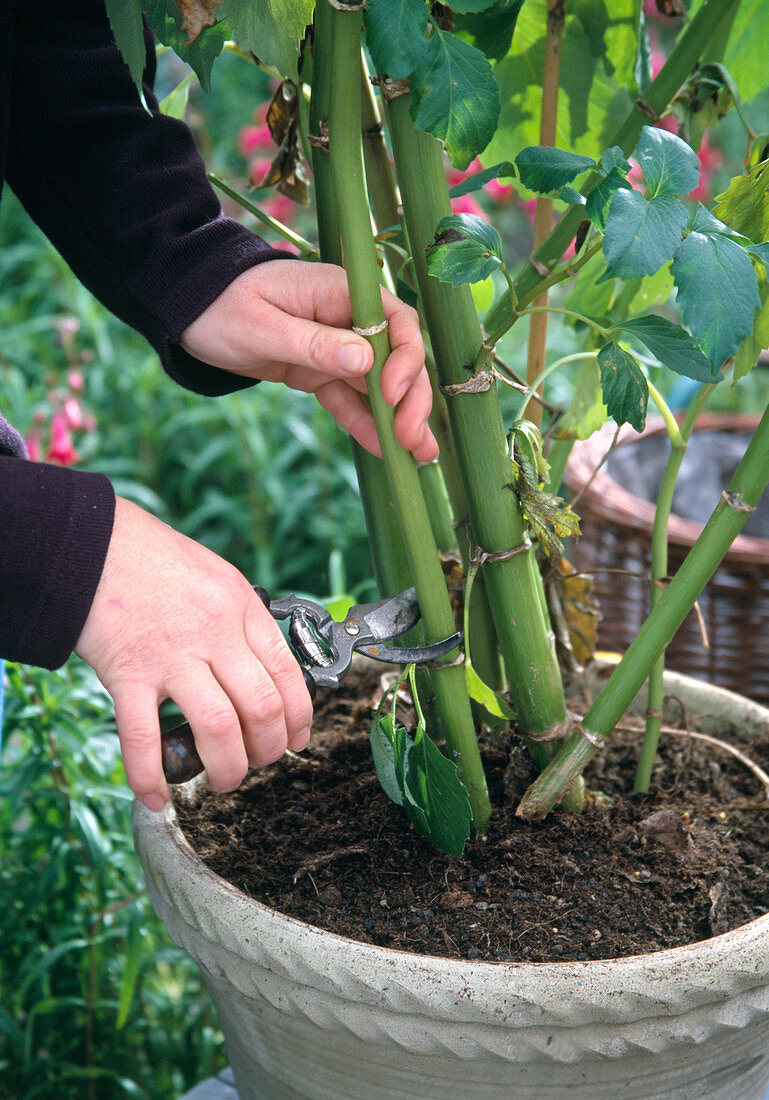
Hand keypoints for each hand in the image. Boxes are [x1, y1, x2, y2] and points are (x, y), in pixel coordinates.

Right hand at [75, 497, 312, 809]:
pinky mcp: (128, 672)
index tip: (295, 740)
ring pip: (218, 728)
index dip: (298, 718)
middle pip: (262, 708)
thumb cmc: (154, 559)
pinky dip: (149, 774)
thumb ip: (241, 621)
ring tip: (223, 780)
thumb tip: (263, 668)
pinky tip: (155, 795)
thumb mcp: (218, 577)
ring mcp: (172, 654)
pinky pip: (143, 736)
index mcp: (241, 609)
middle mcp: (215, 633)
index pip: (288, 674)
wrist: (94, 543)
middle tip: (258, 763)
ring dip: (227, 767)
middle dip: (267, 750)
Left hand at [179, 260, 438, 462]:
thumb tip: (365, 361)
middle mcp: (348, 317)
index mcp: (339, 292)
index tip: (393, 394)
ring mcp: (337, 345)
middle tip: (413, 439)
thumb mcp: (261, 327)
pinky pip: (349, 398)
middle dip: (412, 399)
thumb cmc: (220, 306)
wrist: (189, 310)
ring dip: (400, 418)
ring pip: (381, 384)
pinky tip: (385, 451)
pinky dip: (366, 423)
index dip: (405, 359)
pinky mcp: (321, 369)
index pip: (395, 322)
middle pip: (398, 358)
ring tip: (419, 455)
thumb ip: (313, 344)